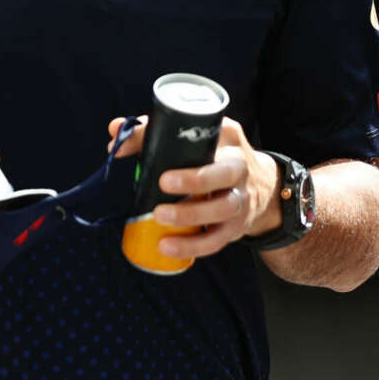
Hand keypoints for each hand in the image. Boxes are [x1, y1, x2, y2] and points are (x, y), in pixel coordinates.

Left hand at [107, 116, 280, 258]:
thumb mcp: (200, 137)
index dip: (183, 140)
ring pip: (222, 209)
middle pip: (225, 174)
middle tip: (162, 182)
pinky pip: (216, 240)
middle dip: (195, 179)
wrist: (263, 188)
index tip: (155, 144)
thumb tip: (115, 131)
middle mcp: (240, 171)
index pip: (212, 135)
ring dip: (190, 215)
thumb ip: (156, 132)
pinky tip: (167, 248)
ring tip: (159, 217)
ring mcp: (240, 201)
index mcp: (229, 143)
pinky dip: (192, 246)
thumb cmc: (219, 157)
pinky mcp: (234, 228)